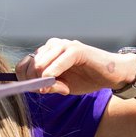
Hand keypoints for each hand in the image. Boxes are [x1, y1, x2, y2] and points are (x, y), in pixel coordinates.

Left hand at [15, 38, 135, 95]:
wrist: (112, 74)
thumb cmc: (87, 79)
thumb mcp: (63, 87)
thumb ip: (48, 86)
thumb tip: (34, 88)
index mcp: (46, 53)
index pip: (23, 65)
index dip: (25, 80)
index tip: (35, 90)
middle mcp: (52, 45)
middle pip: (30, 65)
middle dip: (34, 82)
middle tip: (47, 91)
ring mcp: (64, 45)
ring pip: (40, 64)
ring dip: (45, 80)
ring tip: (61, 88)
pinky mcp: (76, 49)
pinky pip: (57, 62)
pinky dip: (53, 74)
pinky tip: (58, 83)